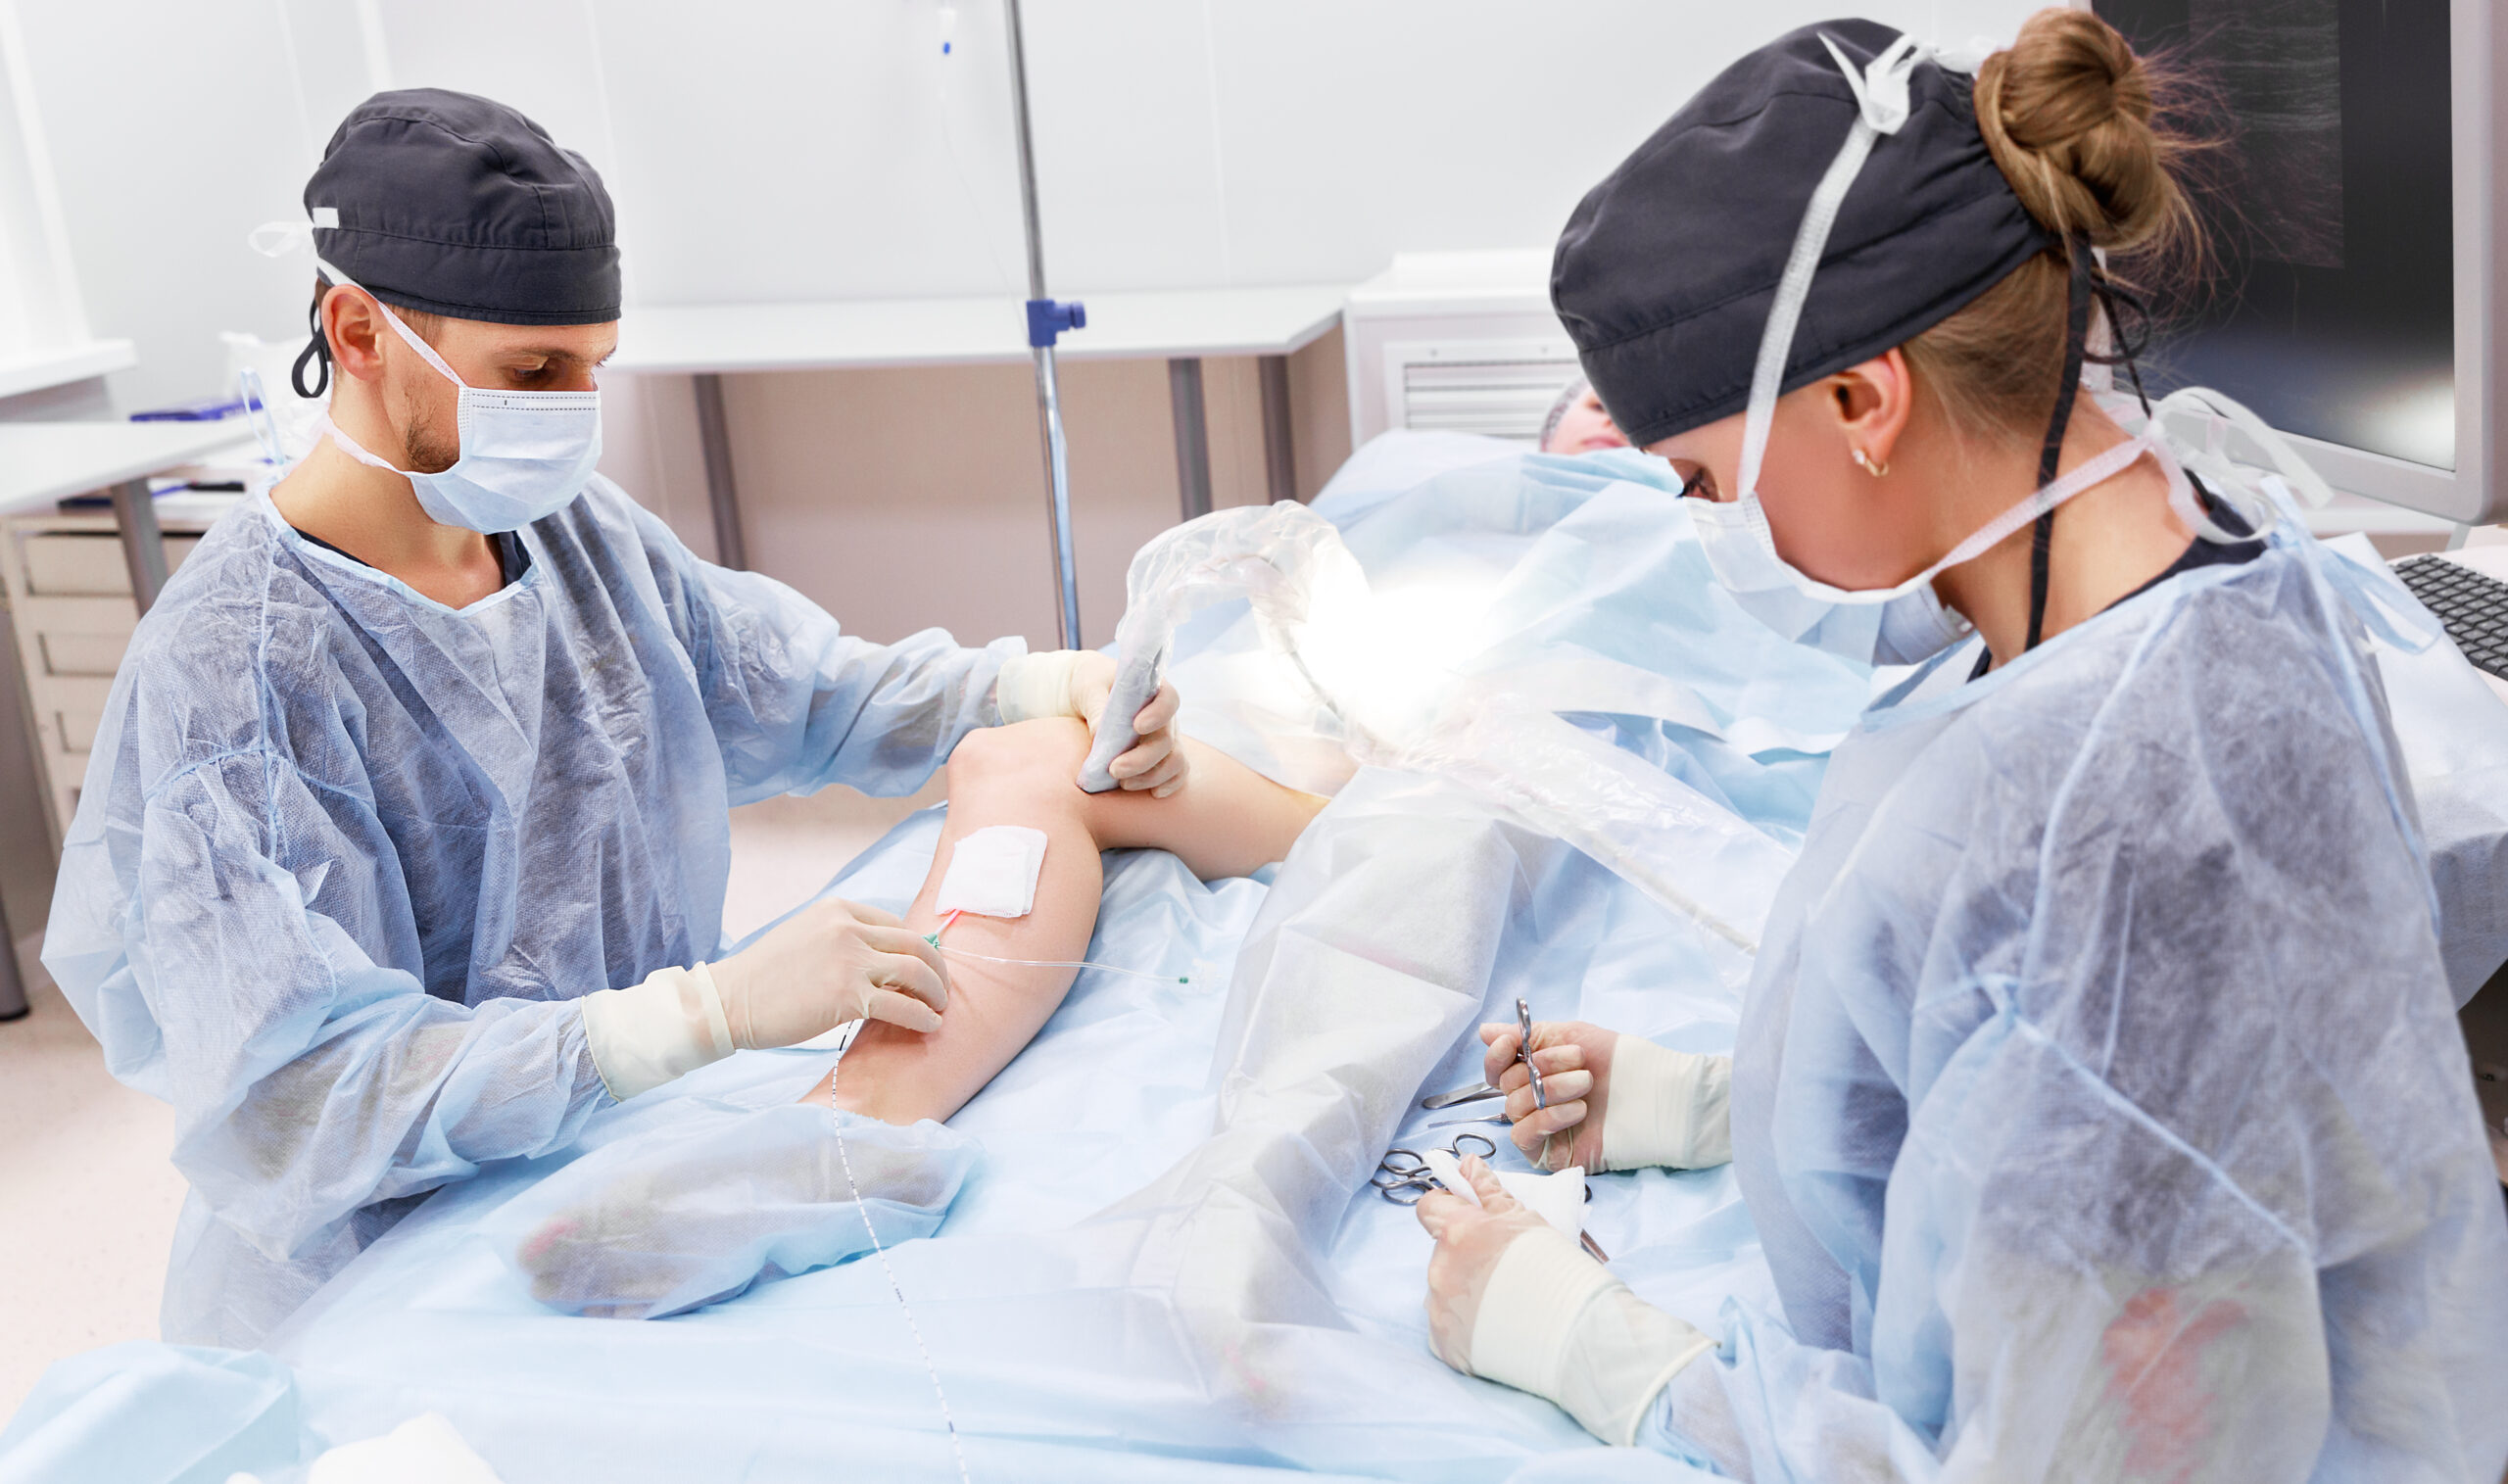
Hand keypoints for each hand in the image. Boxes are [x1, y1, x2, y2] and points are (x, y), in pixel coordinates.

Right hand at [710, 898, 949, 1047]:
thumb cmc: (763, 976)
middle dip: (937, 967)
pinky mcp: (847, 996)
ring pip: (916, 971)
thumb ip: (840, 938)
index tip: (923, 967)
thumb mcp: (804, 936)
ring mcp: (849, 961)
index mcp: (837, 909)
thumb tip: (878, 957)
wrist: (728, 1000)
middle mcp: (848, 928)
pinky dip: (923, 1016)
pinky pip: (902, 1005)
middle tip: (942, 988)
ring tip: (940, 1007)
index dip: (915, 948)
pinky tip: (929, 1025)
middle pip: (914, 943)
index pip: (894, 924)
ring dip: (936, 991)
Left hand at [1069, 650, 1188, 797]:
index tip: (1137, 726)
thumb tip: (1100, 733)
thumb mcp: (1089, 687)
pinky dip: (1168, 785)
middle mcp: (1165, 716)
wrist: (1092, 696)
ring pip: (1175, 761)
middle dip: (1143, 759)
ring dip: (1151, 776)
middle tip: (1114, 769)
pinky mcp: (1162, 758)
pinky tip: (1152, 793)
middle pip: (1167, 740)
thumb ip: (1096, 705)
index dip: (1158, 714)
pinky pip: (1176, 774)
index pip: (1169, 699)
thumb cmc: (1092, 684)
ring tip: (1122, 783)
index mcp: (1153, 690)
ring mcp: (1167, 738)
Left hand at [1414, 1154, 1549, 1372]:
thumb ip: (1489, 1191)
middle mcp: (1440, 1269)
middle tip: (1505, 1271)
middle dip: (1466, 1256)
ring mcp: (1439, 1310)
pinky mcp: (1444, 1344)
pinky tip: (1497, 1328)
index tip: (1469, 1220)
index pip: (1429, 1207)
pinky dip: (1466, 1326)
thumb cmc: (1558, 1270)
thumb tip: (1467, 1164)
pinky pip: (1446, 1327)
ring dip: (1466, 1291)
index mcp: (1458, 1232)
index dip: (1448, 1208)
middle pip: (1442, 1252)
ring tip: (1507, 1304)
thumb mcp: (1527, 1220)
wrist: (1576, 1335)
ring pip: (1444, 1290)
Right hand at [1480, 1019, 1618, 1171]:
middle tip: (1579, 1063)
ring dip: (1550, 1091)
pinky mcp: (1551, 1153)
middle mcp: (1535, 1100)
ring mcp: (1543, 1127)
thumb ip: (1528, 1035)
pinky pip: (1524, 1136)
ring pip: (1515, 1108)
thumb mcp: (1572, 1036)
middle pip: (1506, 1085)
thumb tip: (1485, 1031)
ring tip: (1586, 1085)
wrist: (1657, 1095)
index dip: (1497, 1055)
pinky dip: (1546, 1119)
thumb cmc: (1621, 1063)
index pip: (1497, 1068)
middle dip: (1541, 1068)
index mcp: (1537, 1072)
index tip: (1512, 1043)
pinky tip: (1577, 1111)